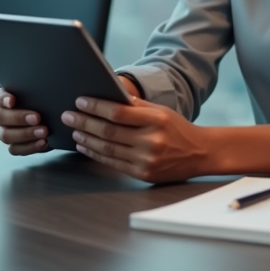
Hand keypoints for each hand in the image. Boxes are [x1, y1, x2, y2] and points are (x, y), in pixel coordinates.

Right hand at [0, 88, 50, 154]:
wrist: (55, 121)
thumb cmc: (46, 102)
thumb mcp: (43, 93)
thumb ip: (37, 90)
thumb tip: (43, 84)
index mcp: (4, 100)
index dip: (2, 99)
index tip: (12, 101)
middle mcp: (2, 116)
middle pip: (0, 117)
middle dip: (18, 118)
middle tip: (37, 117)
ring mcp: (6, 132)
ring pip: (6, 135)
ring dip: (25, 134)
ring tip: (44, 132)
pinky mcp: (15, 146)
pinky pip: (16, 149)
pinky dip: (30, 147)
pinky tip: (43, 142)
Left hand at [61, 94, 210, 182]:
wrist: (201, 153)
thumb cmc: (178, 129)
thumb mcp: (161, 111)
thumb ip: (136, 106)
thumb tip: (107, 97)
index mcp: (157, 120)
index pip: (118, 112)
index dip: (96, 106)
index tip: (80, 101)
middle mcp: (152, 141)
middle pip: (109, 131)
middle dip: (84, 122)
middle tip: (69, 116)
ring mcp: (147, 160)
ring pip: (108, 148)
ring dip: (87, 139)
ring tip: (74, 131)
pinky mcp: (143, 174)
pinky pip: (113, 163)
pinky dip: (96, 154)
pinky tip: (86, 146)